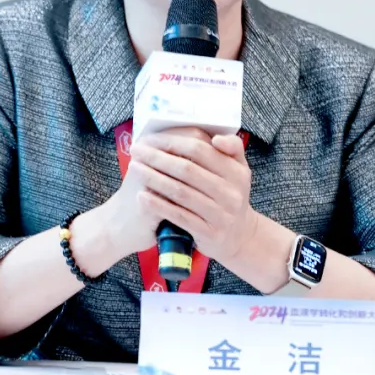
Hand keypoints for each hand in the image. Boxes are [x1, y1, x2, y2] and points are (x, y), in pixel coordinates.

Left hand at [128, 128, 256, 262]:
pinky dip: (158, 205)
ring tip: (134, 168)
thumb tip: (216, 138)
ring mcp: (220, 215)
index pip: (200, 150)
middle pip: (187, 170)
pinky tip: (142, 196)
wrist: (240, 236)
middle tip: (136, 150)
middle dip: (157, 158)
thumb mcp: (238, 170)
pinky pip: (179, 216)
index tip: (151, 139)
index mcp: (237, 172)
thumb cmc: (229, 195)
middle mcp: (231, 193)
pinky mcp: (209, 233)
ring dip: (153, 178)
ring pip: (180, 192)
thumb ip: (232, 147)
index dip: (172, 142)